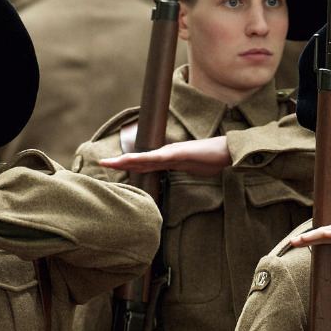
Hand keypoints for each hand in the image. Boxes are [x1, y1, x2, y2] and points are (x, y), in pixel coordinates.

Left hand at [100, 135, 230, 176]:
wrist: (228, 152)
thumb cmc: (213, 160)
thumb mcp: (193, 169)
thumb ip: (181, 171)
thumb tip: (173, 178)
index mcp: (169, 159)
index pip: (144, 164)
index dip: (128, 165)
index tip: (114, 167)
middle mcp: (167, 154)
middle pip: (139, 160)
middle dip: (120, 163)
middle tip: (102, 163)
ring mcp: (172, 153)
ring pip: (144, 158)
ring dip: (126, 160)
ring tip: (110, 162)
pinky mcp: (179, 153)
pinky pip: (158, 157)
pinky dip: (143, 158)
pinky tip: (132, 159)